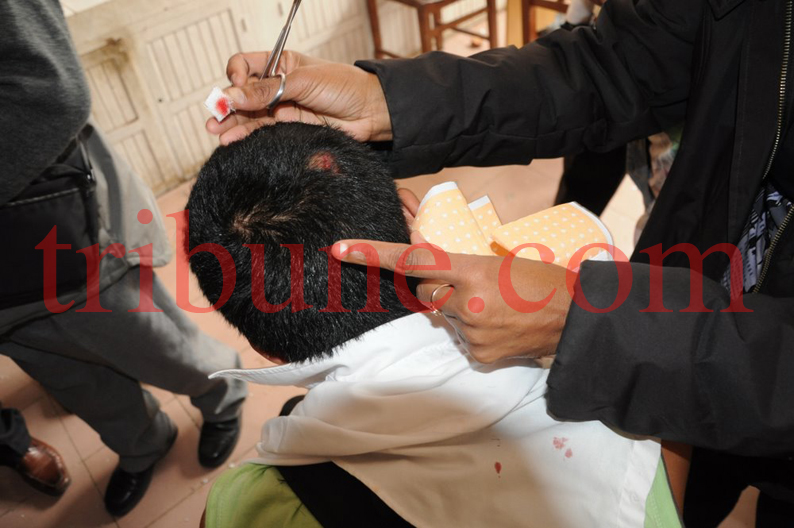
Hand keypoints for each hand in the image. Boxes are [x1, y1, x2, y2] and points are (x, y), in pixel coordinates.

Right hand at [206, 51, 391, 144]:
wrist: (370, 113)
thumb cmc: (344, 87)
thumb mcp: (303, 82)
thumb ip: (268, 90)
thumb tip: (233, 95)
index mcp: (281, 64)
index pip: (246, 65)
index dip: (236, 74)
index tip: (235, 84)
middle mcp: (278, 86)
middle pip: (243, 94)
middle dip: (227, 104)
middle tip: (214, 115)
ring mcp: (283, 109)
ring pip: (250, 115)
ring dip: (232, 123)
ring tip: (216, 131)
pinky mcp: (289, 129)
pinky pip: (262, 132)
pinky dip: (246, 135)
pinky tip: (232, 140)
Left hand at [332, 239, 573, 362]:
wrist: (578, 317)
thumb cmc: (540, 278)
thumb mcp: (497, 259)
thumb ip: (455, 260)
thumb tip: (419, 253)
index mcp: (471, 271)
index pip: (412, 260)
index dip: (373, 254)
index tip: (341, 249)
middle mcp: (466, 304)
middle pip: (424, 293)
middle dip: (435, 287)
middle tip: (469, 285)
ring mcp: (472, 334)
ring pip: (443, 316)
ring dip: (457, 309)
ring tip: (494, 307)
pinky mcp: (480, 356)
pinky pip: (459, 339)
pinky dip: (471, 330)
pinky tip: (497, 325)